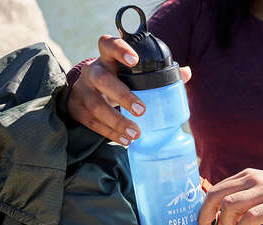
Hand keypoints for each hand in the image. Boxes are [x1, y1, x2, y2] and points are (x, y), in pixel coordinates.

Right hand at [68, 35, 191, 144]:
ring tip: (135, 134)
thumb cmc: (116, 79)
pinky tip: (125, 140)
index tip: (135, 60)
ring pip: (96, 105)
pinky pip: (92, 122)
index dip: (120, 49)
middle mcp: (92, 71)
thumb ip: (157, 72)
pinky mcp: (76, 109)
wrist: (84, 91)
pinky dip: (110, 133)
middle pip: (102, 79)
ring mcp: (82, 90)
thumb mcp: (129, 72)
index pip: (108, 44)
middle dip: (122, 95)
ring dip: (116, 122)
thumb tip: (186, 73)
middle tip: (142, 110)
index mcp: (106, 58)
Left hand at [198, 168, 262, 224]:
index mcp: (246, 175)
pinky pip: (251, 218)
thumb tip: (217, 218)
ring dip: (227, 223)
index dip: (204, 206)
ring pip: (230, 205)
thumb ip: (238, 200)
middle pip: (218, 195)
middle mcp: (253, 179)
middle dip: (207, 213)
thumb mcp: (258, 192)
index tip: (202, 221)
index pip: (216, 188)